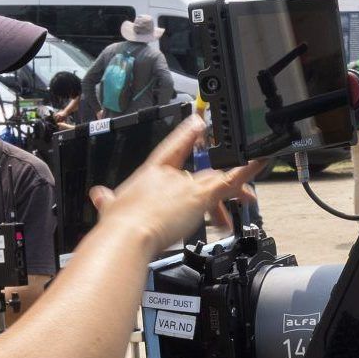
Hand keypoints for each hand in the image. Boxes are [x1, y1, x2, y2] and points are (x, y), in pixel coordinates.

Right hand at [89, 116, 264, 251]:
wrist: (127, 234)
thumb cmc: (120, 224)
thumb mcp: (109, 207)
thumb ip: (106, 200)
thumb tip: (98, 195)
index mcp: (151, 171)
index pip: (173, 148)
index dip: (188, 134)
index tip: (199, 123)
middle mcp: (172, 175)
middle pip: (201, 172)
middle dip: (213, 185)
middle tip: (224, 197)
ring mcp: (187, 184)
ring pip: (218, 180)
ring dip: (235, 189)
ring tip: (247, 197)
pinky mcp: (201, 197)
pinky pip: (231, 181)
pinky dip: (248, 170)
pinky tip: (260, 162)